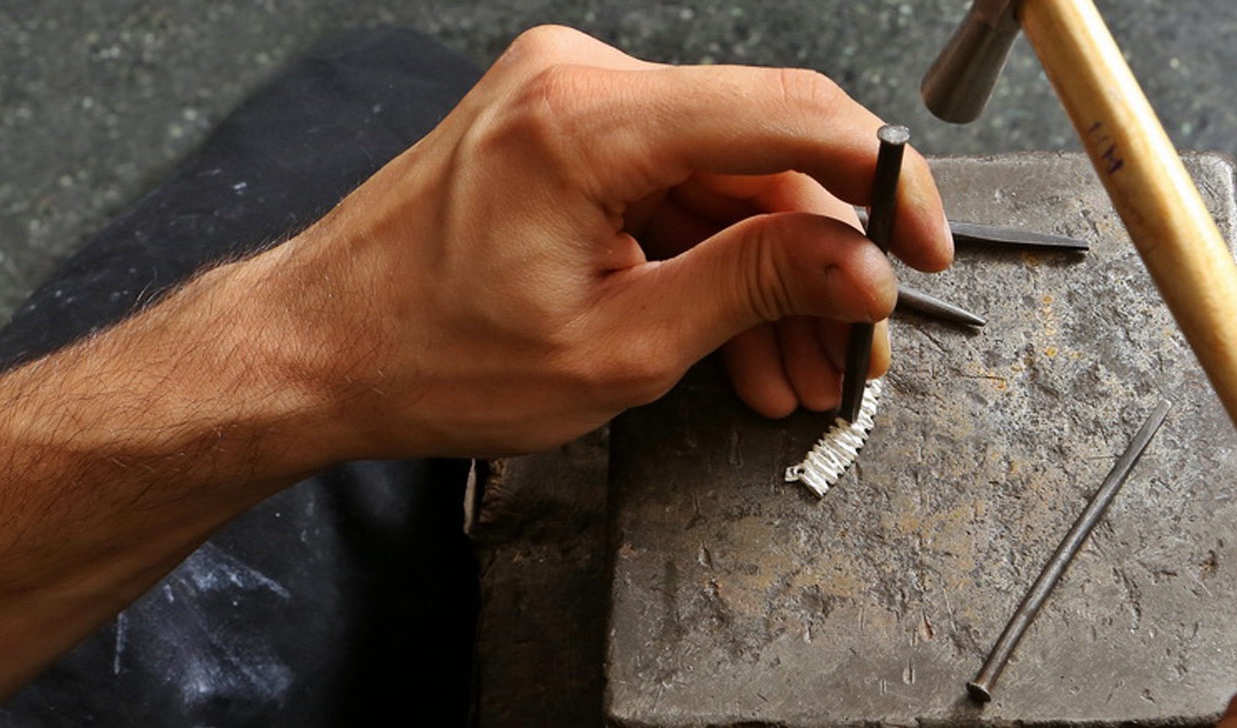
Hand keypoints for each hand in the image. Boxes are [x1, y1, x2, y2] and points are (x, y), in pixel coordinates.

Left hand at [249, 26, 952, 459]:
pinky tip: (746, 349)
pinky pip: (675, 193)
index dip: (883, 181)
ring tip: (800, 375)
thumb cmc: (422, 355)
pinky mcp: (564, 138)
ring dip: (772, 280)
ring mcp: (570, 103)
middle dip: (822, 262)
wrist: (310, 355)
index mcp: (588, 118)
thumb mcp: (618, 346)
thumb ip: (753, 288)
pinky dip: (715, 266)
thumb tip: (861, 265)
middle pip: (763, 155)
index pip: (789, 115)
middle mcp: (579, 83)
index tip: (926, 244)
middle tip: (857, 349)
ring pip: (726, 184)